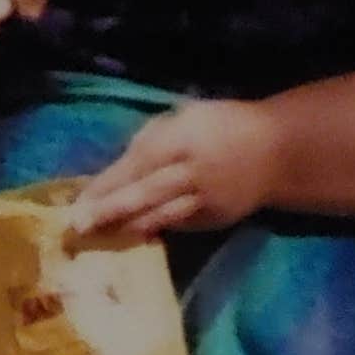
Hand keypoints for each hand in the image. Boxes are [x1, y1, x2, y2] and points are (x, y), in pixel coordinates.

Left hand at [67, 99, 280, 244]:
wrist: (277, 152)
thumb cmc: (222, 125)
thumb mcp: (186, 116)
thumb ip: (152, 139)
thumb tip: (119, 168)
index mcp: (184, 138)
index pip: (138, 162)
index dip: (108, 182)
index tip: (79, 198)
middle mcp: (193, 171)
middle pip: (145, 193)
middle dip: (109, 211)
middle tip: (77, 226)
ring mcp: (205, 199)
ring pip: (160, 216)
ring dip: (125, 227)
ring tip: (96, 237)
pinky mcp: (214, 219)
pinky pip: (178, 225)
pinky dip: (152, 229)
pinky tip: (128, 236)